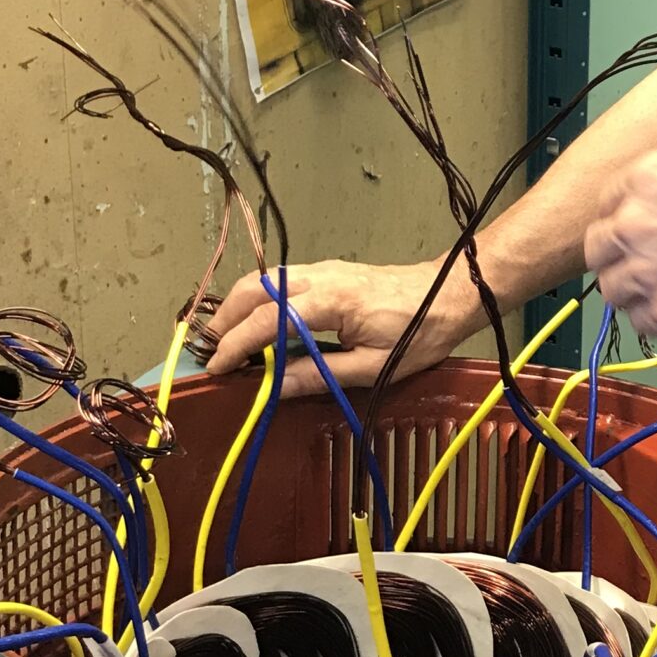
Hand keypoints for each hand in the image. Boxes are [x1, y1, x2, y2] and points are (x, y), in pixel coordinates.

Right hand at [202, 256, 471, 397]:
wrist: (450, 293)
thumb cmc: (419, 333)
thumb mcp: (373, 366)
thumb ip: (321, 375)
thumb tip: (276, 388)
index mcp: (329, 301)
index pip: (266, 320)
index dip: (236, 345)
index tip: (216, 368)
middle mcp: (319, 276)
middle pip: (254, 290)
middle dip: (224, 319)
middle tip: (207, 351)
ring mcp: (323, 269)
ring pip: (264, 280)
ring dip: (237, 306)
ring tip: (222, 338)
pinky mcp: (329, 271)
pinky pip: (281, 280)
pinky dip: (258, 298)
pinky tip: (255, 321)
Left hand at [584, 149, 656, 339]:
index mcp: (648, 178)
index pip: (608, 199)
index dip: (623, 214)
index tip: (633, 226)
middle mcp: (634, 223)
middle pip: (598, 245)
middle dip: (615, 253)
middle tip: (639, 262)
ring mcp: (644, 271)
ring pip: (612, 288)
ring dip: (631, 290)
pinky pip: (641, 322)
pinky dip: (656, 319)